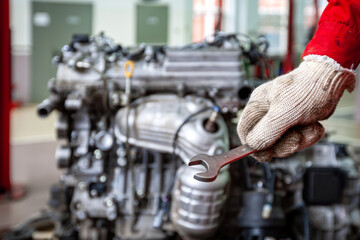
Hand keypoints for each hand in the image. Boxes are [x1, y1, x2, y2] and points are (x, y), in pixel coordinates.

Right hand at [237, 56, 355, 161]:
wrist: (332, 79)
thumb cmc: (307, 88)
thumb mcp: (285, 111)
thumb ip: (267, 130)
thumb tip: (252, 145)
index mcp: (257, 105)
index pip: (245, 131)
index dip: (252, 145)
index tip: (266, 154)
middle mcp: (267, 112)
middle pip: (265, 141)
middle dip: (284, 143)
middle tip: (297, 137)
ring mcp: (281, 118)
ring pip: (283, 143)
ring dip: (300, 139)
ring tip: (311, 127)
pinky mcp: (295, 123)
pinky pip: (297, 139)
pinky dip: (308, 136)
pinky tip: (315, 126)